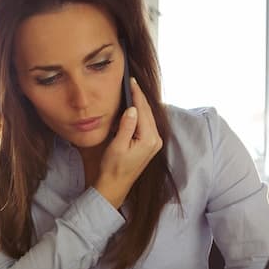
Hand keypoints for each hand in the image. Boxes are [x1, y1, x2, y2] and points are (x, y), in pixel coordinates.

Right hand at [94, 77, 162, 207]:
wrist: (114, 186)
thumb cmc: (113, 168)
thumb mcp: (117, 146)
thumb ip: (127, 126)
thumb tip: (132, 108)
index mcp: (149, 139)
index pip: (143, 110)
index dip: (137, 95)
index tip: (131, 81)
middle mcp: (155, 140)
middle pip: (148, 112)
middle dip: (139, 97)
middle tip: (130, 83)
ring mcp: (154, 143)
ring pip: (147, 117)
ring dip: (139, 106)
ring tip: (130, 92)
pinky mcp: (149, 145)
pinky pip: (145, 125)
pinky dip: (138, 116)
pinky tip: (130, 110)